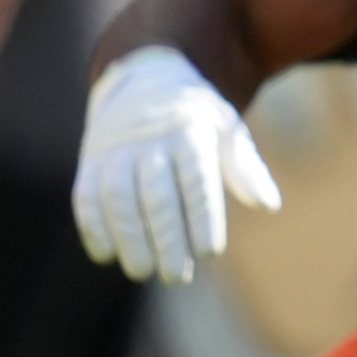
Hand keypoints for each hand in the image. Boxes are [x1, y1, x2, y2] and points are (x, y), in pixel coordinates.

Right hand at [71, 48, 280, 283]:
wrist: (145, 80)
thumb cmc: (197, 118)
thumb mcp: (227, 131)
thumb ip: (246, 167)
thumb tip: (270, 205)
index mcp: (190, 133)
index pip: (197, 181)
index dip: (203, 218)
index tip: (210, 252)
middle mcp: (150, 141)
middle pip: (157, 196)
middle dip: (166, 239)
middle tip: (177, 276)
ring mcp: (116, 150)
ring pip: (118, 198)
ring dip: (128, 238)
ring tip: (143, 271)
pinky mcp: (91, 161)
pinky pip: (86, 195)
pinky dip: (93, 226)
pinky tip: (106, 254)